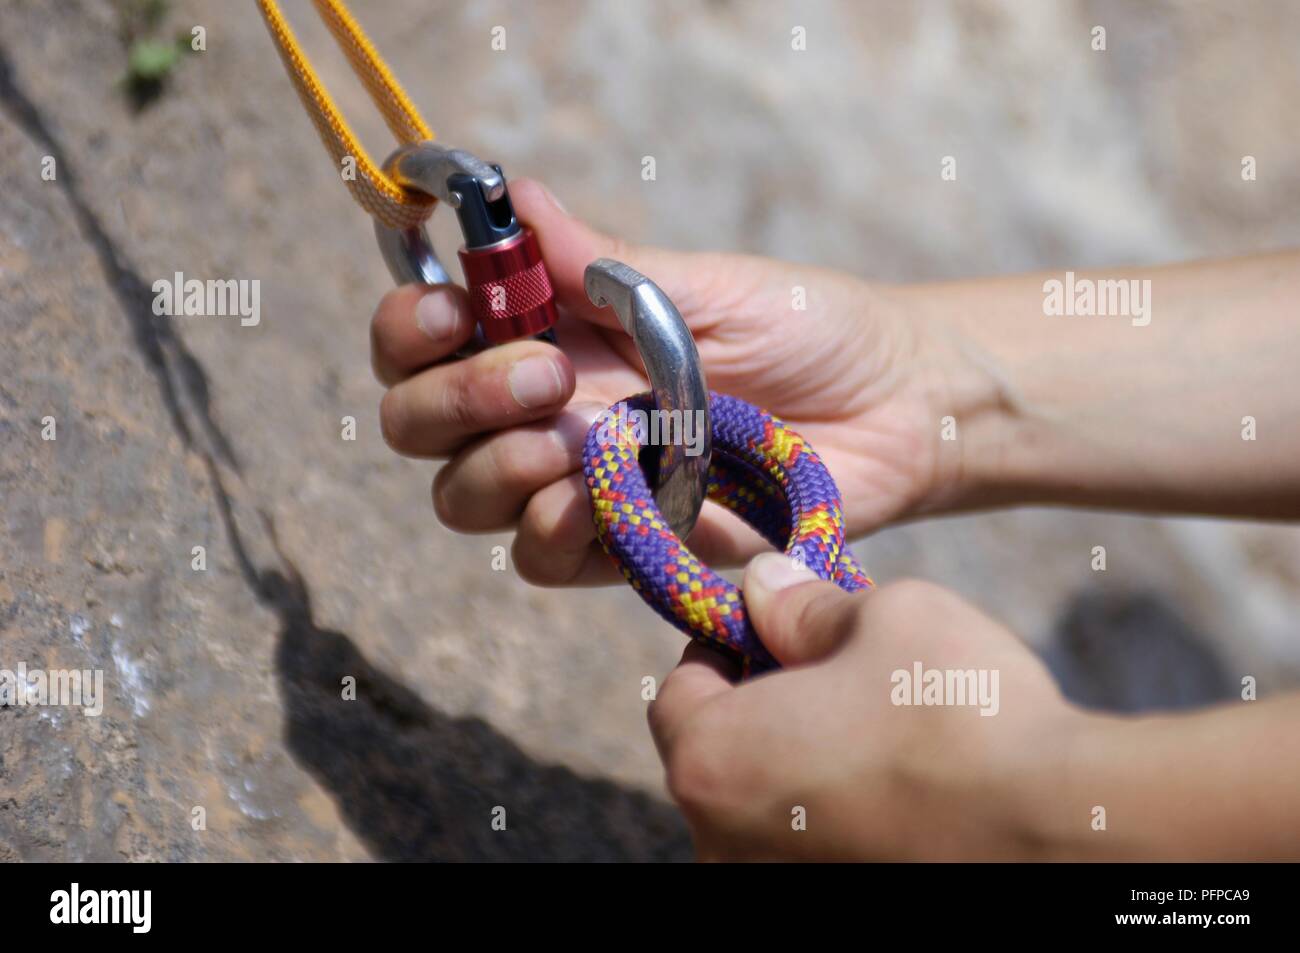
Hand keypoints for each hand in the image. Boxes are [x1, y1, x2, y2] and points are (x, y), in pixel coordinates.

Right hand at [371, 180, 1004, 584]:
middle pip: (418, 424)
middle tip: (548, 376)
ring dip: (496, 469)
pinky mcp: (621, 544)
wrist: (896, 407)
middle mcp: (545, 408)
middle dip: (454, 400)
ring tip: (580, 442)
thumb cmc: (806, 328)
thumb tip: (510, 195)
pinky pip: (539, 558)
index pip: (426, 337)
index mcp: (550, 329)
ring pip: (462, 498)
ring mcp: (577, 481)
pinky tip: (598, 502)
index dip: (410, 327)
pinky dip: (549, 531)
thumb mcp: (703, 284)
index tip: (453, 311)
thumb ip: (602, 260)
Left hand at [648, 554, 1077, 860]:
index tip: (773, 629)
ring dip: (800, 765)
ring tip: (877, 733)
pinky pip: (809, 848)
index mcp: (711, 761)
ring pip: (767, 809)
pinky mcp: (828, 910)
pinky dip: (836, 816)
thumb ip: (801, 604)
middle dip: (762, 708)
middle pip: (718, 756)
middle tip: (833, 673)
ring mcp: (773, 889)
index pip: (677, 692)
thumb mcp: (880, 616)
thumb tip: (763, 586)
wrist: (1062, 831)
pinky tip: (901, 791)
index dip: (725, 647)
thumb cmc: (959, 712)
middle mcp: (722, 845)